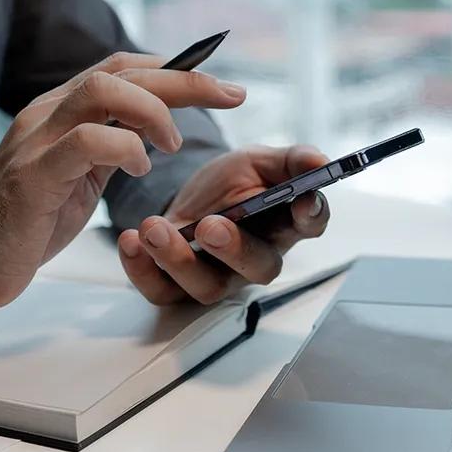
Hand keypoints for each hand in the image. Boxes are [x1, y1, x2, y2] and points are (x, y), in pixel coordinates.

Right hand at [0, 53, 245, 339]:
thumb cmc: (25, 226)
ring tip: (173, 145)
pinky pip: (85, 140)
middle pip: (121, 70)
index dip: (175, 69)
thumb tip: (153, 126)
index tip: (222, 86)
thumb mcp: (80, 177)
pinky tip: (140, 168)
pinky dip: (124, 147)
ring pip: (102, 89)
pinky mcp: (31, 176)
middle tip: (231, 96)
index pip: (122, 67)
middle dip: (185, 79)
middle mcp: (46, 114)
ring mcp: (36, 141)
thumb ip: (109, 147)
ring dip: (153, 110)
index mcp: (60, 111)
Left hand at [117, 145, 330, 304]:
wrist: (189, 196)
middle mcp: (256, 258)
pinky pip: (162, 291)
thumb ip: (290, 160)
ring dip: (179, 261)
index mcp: (285, 223)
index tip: (303, 202)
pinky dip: (142, 270)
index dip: (310, 215)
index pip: (310, 224)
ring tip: (155, 228)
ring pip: (207, 286)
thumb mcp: (259, 161)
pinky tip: (132, 240)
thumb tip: (319, 161)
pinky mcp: (178, 286)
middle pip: (257, 267)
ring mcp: (218, 276)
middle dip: (234, 249)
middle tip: (211, 226)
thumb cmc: (233, 185)